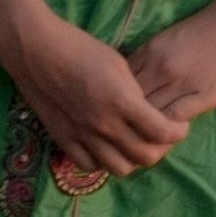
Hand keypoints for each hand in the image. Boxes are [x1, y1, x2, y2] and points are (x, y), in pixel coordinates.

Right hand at [2, 11, 186, 179]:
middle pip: (145, 157)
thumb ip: (135, 93)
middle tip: (159, 137)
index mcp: (122, 101)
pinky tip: (105, 147)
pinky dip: (102, 161)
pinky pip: (89, 165)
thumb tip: (146, 112)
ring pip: (119, 168)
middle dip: (160, 149)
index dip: (178, 132)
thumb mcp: (118, 64)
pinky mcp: (63, 139)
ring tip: (133, 145)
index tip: (178, 125)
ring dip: (132, 160)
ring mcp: (82, 135)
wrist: (36, 49)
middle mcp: (104, 124)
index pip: (162, 133)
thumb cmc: (80, 48)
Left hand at [126, 0, 215, 125]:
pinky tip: (172, 133)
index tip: (125, 114)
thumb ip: (151, 59)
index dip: (120, 103)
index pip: (121, 86)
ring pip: (151, 115)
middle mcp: (162, 67)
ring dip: (149, 129)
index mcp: (151, 52)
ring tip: (150, 139)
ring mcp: (185, 81)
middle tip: (133, 133)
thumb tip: (135, 81)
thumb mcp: (169, 39)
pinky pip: (177, 118)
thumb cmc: (211, 24)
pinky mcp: (209, 93)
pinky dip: (170, 129)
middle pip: (131, 103)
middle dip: (129, 120)